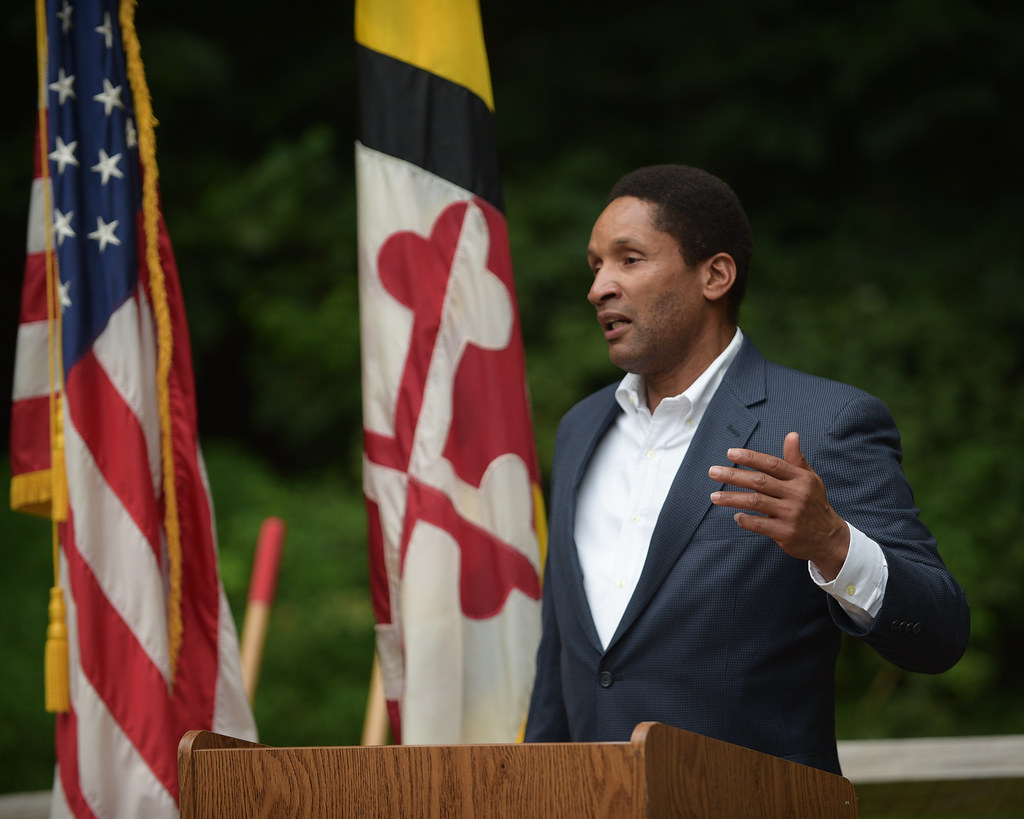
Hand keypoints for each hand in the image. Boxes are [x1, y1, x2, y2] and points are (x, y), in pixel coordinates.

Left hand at [708, 432, 849, 579]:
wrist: (829, 538)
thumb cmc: (814, 503)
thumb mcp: (809, 479)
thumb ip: (796, 459)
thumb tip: (792, 434)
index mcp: (801, 478)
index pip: (771, 464)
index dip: (750, 458)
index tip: (730, 453)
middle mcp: (797, 494)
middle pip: (759, 481)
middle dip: (733, 476)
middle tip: (712, 472)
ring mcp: (791, 514)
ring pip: (756, 502)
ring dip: (732, 498)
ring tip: (714, 497)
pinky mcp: (786, 533)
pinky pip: (759, 524)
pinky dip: (745, 520)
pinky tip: (736, 516)